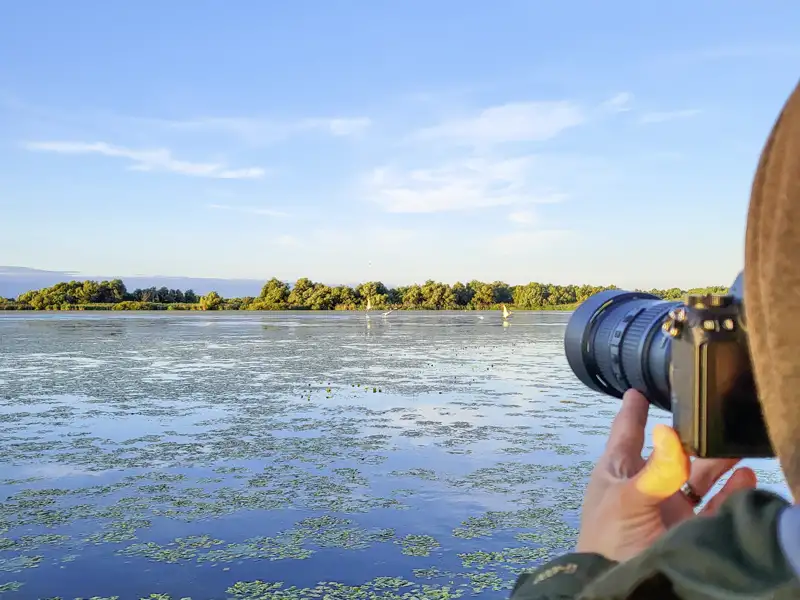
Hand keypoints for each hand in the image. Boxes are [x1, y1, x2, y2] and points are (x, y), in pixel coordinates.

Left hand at [575, 389, 757, 562]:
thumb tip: (670, 434)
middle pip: (671, 453)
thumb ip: (652, 471)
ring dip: (716, 463)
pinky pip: (714, 506)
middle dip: (692, 439)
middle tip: (714, 422)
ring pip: (697, 477)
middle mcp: (644, 485)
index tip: (637, 391)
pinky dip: (731, 493)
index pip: (625, 434)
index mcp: (617, 472)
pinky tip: (745, 479)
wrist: (621, 588)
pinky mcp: (688, 529)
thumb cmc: (608, 539)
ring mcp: (668, 508)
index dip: (633, 413)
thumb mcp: (625, 500)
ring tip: (736, 449)